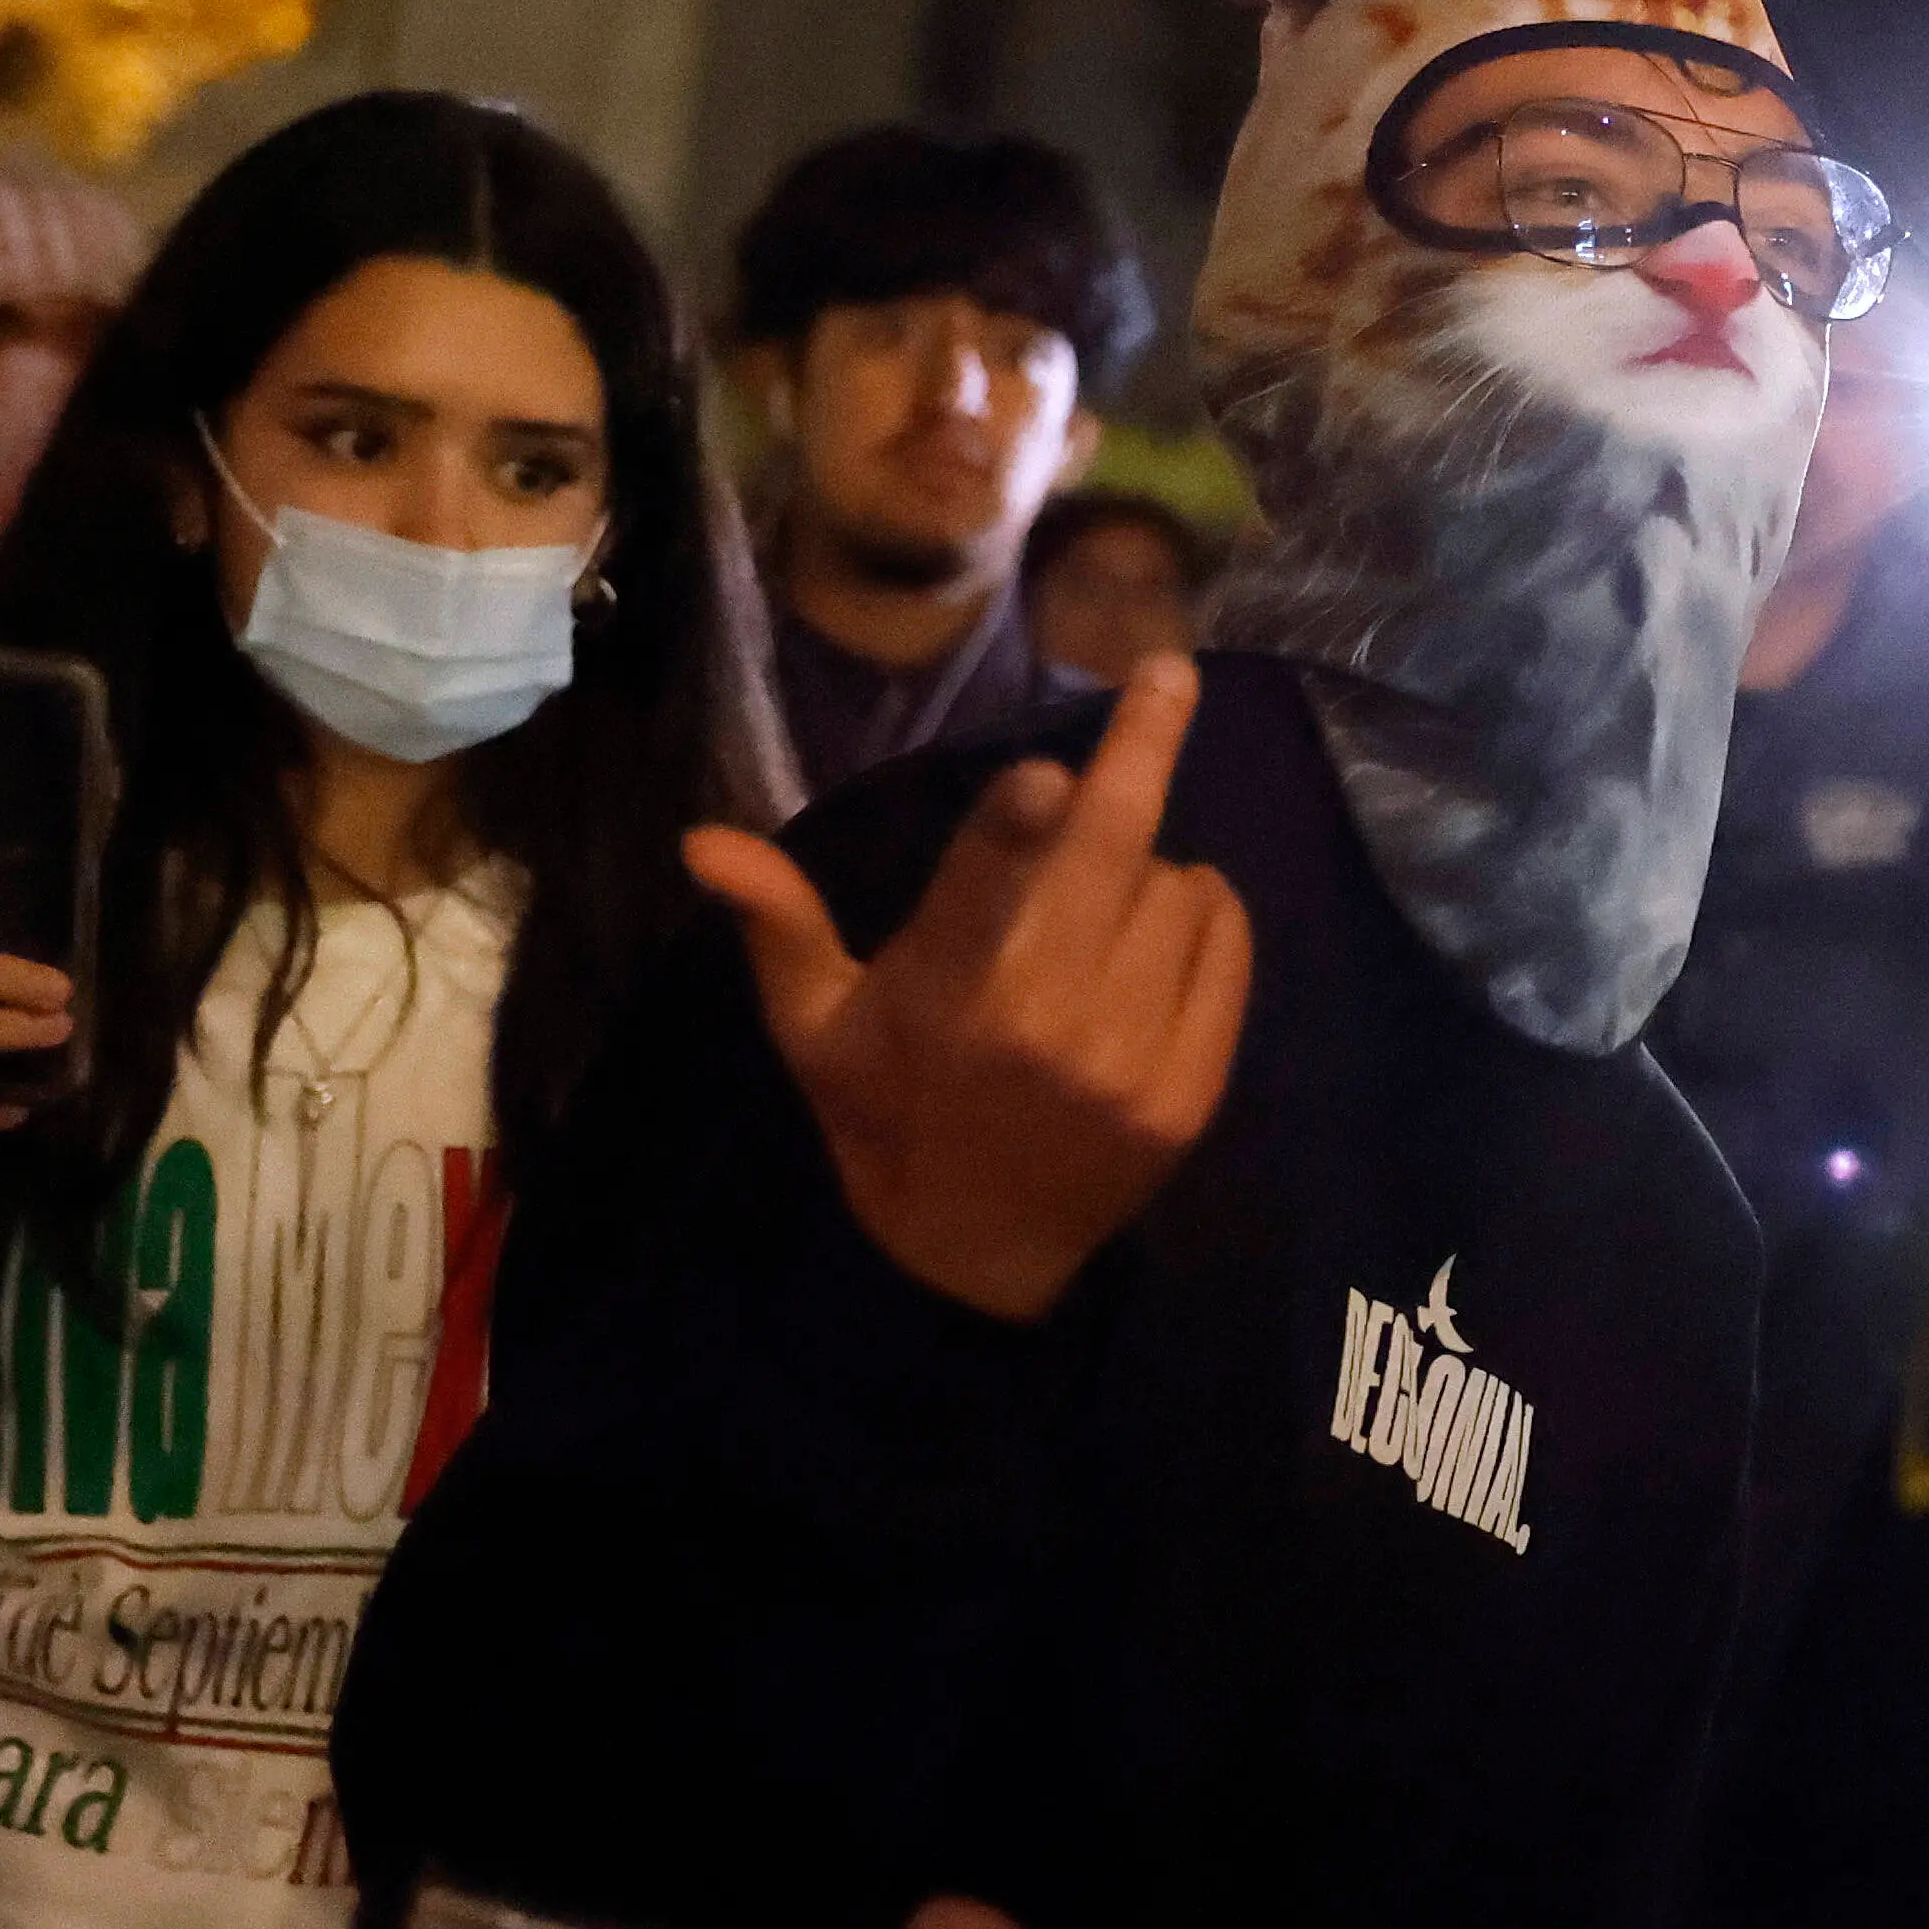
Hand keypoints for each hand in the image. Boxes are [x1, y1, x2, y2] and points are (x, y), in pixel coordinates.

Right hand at [687, 655, 1250, 1320]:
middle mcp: (1039, 1021)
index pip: (983, 888)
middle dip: (1143, 746)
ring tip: (1114, 895)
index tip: (1047, 774)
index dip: (1016, 824)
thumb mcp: (815, 1029)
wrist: (973, 1257)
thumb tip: (702, 840)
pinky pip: (1226, 952)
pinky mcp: (1187, 1092)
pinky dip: (1209, 916)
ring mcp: (1123, 1060)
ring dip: (1157, 867)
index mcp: (942, 994)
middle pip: (1110, 853)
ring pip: (1178, 891)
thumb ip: (779, 924)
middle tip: (1170, 671)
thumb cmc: (887, 1116)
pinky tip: (1171, 924)